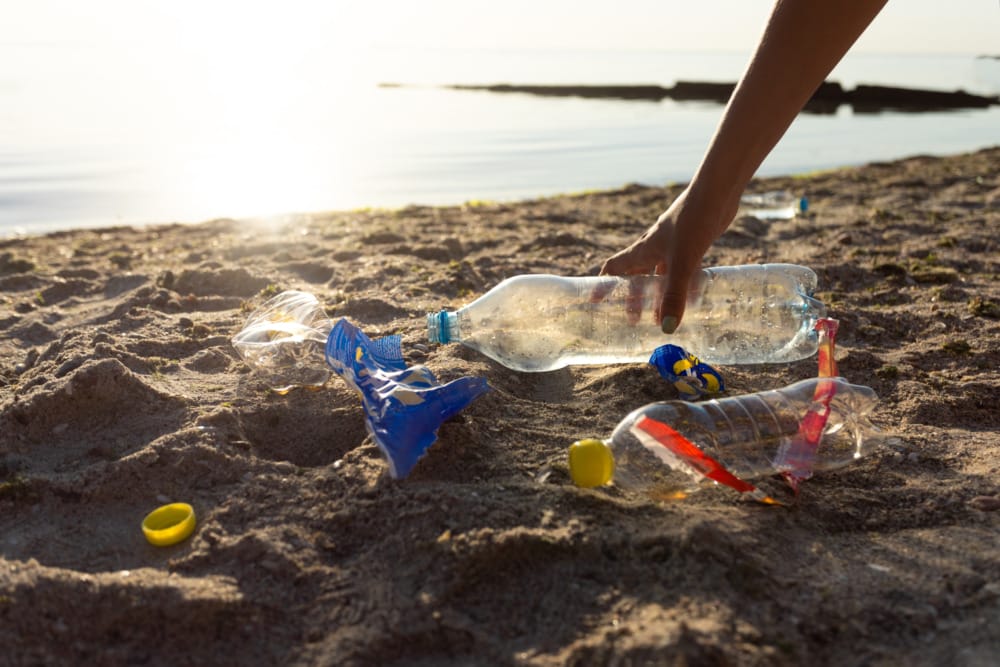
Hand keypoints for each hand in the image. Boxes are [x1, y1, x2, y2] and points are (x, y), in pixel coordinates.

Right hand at [598, 187, 732, 331]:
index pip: (613, 268)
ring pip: (659, 274)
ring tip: (660, 317)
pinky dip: (682, 285)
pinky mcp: (691, 244)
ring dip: (657, 294)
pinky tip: (693, 299)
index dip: (603, 284)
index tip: (595, 302)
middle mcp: (653, 248)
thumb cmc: (693, 221)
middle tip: (633, 319)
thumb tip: (667, 328)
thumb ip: (675, 295)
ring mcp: (673, 245)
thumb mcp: (682, 263)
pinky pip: (681, 269)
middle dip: (633, 297)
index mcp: (642, 249)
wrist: (717, 193)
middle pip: (635, 275)